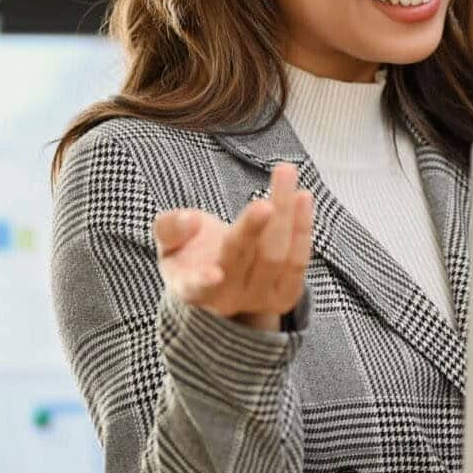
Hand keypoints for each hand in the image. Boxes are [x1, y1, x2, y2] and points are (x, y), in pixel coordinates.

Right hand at [153, 162, 312, 330]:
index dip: (203, 280)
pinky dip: (302, 227)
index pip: (197, 287)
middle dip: (253, 229)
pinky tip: (302, 196)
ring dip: (285, 214)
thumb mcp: (169, 241)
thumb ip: (170, 228)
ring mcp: (259, 300)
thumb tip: (190, 220)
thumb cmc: (191, 254)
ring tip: (285, 173)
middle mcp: (227, 299)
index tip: (213, 273)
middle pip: (242, 260)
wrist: (222, 277)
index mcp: (191, 288)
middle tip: (264, 203)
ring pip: (276, 257)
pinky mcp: (286, 295)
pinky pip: (298, 261)